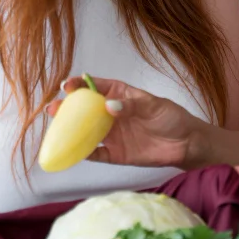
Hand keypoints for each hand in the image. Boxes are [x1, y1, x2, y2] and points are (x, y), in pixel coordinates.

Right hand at [47, 75, 204, 168]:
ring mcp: (112, 134)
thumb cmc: (171, 118)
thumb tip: (109, 107)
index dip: (79, 84)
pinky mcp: (115, 154)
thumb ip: (132, 106)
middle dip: (67, 108)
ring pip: (85, 131)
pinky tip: (71, 152)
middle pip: (84, 110)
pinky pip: (95, 154)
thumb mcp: (154, 106)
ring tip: (55, 129)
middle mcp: (111, 114)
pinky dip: (82, 153)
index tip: (67, 86)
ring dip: (69, 131)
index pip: (95, 87)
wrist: (185, 144)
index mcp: (119, 95)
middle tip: (53, 108)